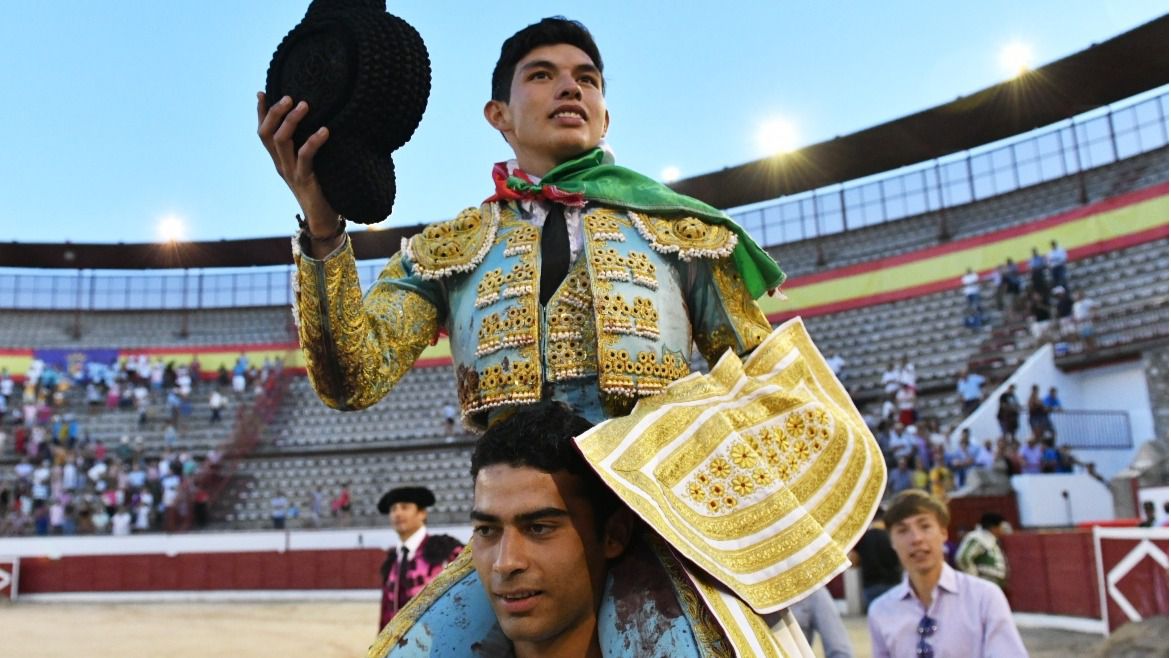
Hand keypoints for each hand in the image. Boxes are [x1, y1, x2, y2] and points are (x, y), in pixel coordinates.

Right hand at [256, 92, 341, 247]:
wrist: (324, 219)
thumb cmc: (323, 188)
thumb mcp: (312, 164)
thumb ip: (308, 146)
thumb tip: (320, 121)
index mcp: (279, 160)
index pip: (263, 132)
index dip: (261, 113)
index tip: (262, 92)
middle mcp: (280, 164)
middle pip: (267, 133)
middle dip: (275, 112)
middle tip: (290, 96)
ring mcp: (290, 172)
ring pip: (281, 141)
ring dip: (291, 121)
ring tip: (304, 105)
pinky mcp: (304, 180)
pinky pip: (305, 157)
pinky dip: (313, 141)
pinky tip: (324, 131)